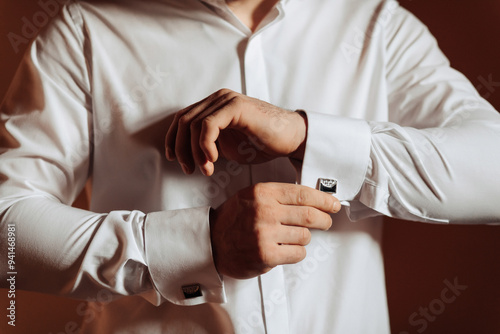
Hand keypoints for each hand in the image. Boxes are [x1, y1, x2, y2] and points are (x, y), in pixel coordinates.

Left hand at [165, 89, 306, 175]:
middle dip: (181, 149)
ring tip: (207, 169)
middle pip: (183, 121)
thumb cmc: (261, 143)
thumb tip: (188, 153)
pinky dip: (205, 145)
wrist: (290, 138)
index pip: (182, 119)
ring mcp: (226, 100)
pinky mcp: (235, 106)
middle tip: (190, 169)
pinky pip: (208, 125)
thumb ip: (208, 144)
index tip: (174, 159)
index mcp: (214, 106)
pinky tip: (214, 159)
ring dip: (195, 151)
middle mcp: (217, 99)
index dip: (173, 139)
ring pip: (193, 124)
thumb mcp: (227, 145)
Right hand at [209, 183, 340, 278]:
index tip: (333, 204)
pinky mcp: (266, 255)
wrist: (212, 243)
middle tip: (326, 222)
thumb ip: (278, 195)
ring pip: (305, 236)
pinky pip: (298, 253)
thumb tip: (314, 199)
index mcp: (262, 193)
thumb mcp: (252, 196)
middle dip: (323, 219)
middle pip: (309, 215)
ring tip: (290, 237)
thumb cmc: (235, 219)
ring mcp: (265, 234)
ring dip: (303, 238)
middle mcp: (264, 211)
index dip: (323, 200)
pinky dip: (296, 252)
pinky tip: (285, 249)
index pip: (302, 194)